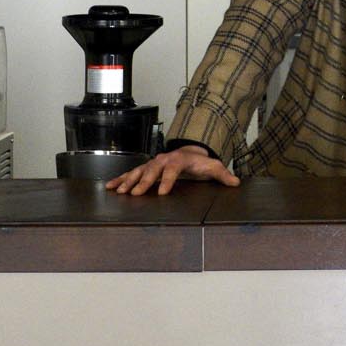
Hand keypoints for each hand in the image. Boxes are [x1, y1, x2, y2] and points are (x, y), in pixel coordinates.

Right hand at [105, 146, 240, 195]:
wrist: (190, 152)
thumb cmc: (200, 162)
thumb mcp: (213, 167)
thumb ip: (223, 175)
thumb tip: (235, 182)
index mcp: (179, 160)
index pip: (172, 170)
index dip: (168, 180)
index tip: (163, 192)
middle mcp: (163, 160)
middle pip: (152, 170)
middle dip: (143, 182)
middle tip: (135, 193)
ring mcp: (153, 164)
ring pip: (138, 171)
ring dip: (128, 181)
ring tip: (119, 191)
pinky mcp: (145, 169)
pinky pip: (131, 174)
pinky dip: (120, 180)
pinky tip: (110, 187)